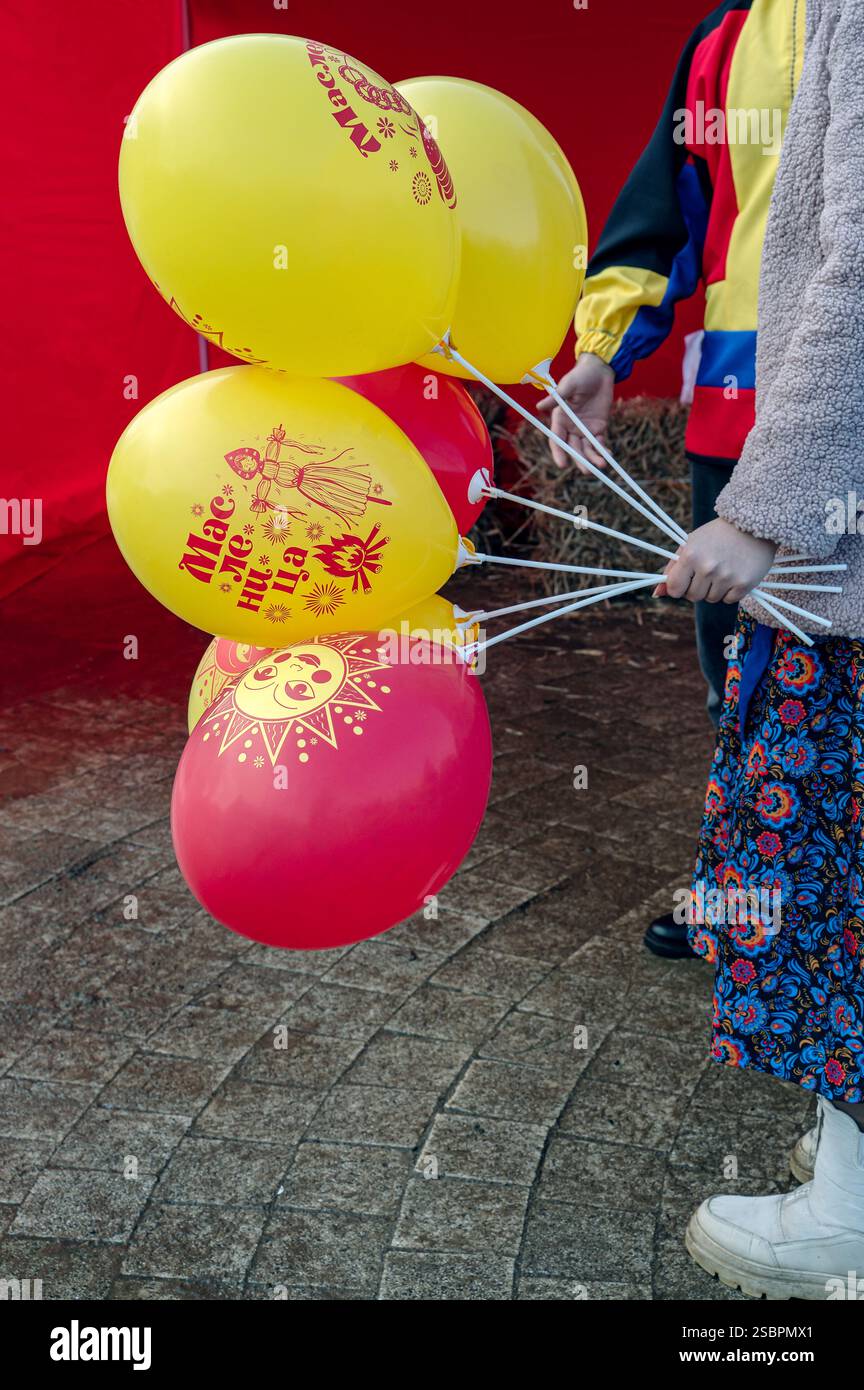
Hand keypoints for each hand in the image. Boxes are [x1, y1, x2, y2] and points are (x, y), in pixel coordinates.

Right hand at [537, 353, 614, 470]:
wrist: (600, 370)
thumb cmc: (580, 376)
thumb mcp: (568, 385)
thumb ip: (555, 398)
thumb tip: (539, 407)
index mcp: (560, 419)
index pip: (557, 440)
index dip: (559, 453)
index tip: (563, 464)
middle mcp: (571, 427)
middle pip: (573, 448)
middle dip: (580, 460)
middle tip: (587, 470)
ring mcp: (585, 429)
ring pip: (587, 449)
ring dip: (593, 459)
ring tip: (601, 466)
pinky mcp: (599, 427)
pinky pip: (600, 443)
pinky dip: (603, 451)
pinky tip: (608, 457)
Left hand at [656, 518, 776, 603]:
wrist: (752, 525)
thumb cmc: (716, 536)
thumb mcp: (691, 545)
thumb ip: (672, 569)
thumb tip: (657, 593)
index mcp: (691, 555)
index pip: (674, 589)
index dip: (678, 587)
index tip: (685, 581)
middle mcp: (708, 567)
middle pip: (693, 596)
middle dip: (697, 588)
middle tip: (708, 571)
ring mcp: (727, 576)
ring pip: (711, 599)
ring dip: (714, 589)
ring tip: (723, 570)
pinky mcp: (744, 584)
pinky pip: (729, 600)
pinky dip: (730, 592)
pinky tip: (735, 574)